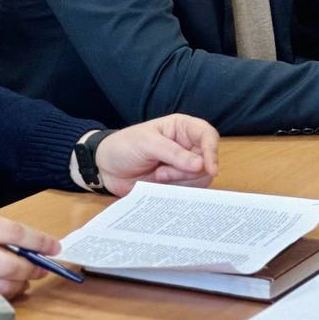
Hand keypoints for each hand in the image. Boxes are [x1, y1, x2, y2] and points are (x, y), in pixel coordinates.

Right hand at [0, 209, 58, 297]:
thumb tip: (13, 242)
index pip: (14, 233)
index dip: (39, 241)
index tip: (54, 246)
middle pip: (12, 265)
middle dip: (34, 269)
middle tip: (42, 268)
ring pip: (1, 287)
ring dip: (19, 286)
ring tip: (24, 281)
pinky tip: (1, 292)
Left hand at [93, 114, 219, 196]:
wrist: (106, 169)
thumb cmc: (124, 147)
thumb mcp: (146, 143)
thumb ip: (173, 153)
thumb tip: (201, 164)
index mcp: (182, 128)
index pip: (208, 135)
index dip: (212, 151)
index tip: (210, 168)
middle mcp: (187, 146)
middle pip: (207, 161)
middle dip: (187, 171)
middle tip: (161, 172)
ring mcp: (183, 166)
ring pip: (201, 178)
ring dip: (179, 181)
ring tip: (157, 176)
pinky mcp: (177, 183)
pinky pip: (190, 190)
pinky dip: (177, 191)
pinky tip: (159, 185)